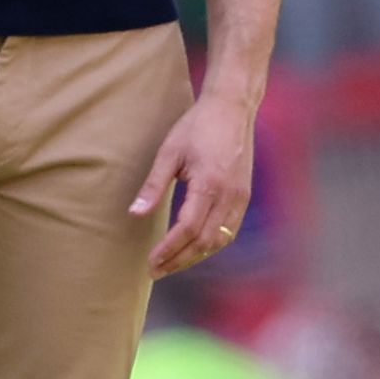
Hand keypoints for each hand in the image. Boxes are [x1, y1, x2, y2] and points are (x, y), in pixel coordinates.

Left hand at [130, 95, 255, 277]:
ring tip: (172, 263)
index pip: (188, 229)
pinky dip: (211, 244)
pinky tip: (194, 247)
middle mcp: (230, 195)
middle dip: (179, 260)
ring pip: (220, 239)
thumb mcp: (169, 152)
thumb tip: (135, 214)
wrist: (232, 108)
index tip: (150, 261)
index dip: (169, 249)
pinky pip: (229, 229)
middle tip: (156, 270)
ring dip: (195, 256)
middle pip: (205, 241)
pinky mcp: (244, 195)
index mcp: (209, 184)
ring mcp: (241, 196)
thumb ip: (154, 186)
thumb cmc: (197, 126)